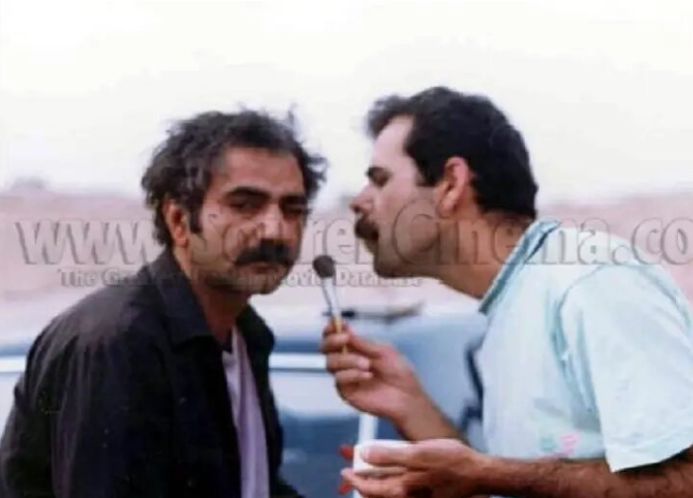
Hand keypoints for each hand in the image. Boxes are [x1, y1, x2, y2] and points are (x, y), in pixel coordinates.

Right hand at [319, 320, 429, 425]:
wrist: (407, 396)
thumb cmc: (399, 372)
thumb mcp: (384, 351)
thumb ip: (363, 343)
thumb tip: (345, 330)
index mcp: (355, 348)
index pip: (335, 336)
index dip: (331, 328)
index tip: (335, 322)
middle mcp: (347, 361)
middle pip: (325, 348)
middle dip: (332, 340)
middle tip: (346, 338)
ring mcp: (345, 376)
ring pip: (330, 363)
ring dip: (348, 359)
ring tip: (367, 364)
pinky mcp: (346, 392)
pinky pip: (339, 379)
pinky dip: (353, 374)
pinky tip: (368, 376)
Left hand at [341, 439, 491, 497]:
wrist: (479, 473)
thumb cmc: (452, 463)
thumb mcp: (418, 453)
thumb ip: (390, 455)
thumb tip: (365, 454)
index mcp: (402, 489)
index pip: (369, 488)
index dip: (354, 478)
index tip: (344, 470)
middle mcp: (407, 495)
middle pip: (376, 490)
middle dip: (361, 477)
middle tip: (350, 462)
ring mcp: (416, 494)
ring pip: (387, 488)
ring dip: (374, 476)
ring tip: (366, 461)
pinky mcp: (424, 489)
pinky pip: (400, 486)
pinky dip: (390, 476)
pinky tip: (390, 465)